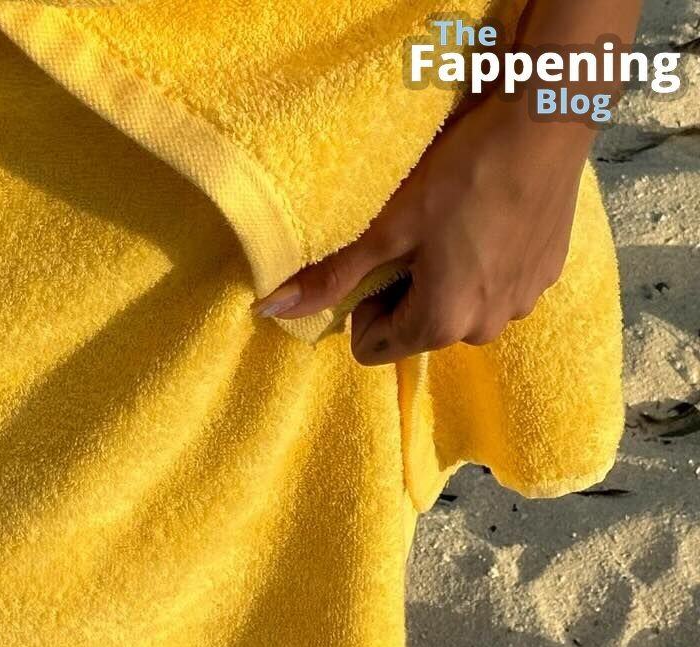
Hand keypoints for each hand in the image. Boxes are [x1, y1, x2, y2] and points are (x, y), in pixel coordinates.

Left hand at [253, 95, 589, 364]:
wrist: (547, 122)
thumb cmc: (461, 174)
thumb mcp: (384, 227)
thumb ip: (331, 277)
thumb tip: (273, 312)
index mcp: (441, 325)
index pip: (374, 350)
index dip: (364, 307)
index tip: (378, 260)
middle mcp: (484, 330)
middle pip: (419, 329)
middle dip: (407, 292)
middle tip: (416, 235)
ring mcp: (522, 304)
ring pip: (460, 308)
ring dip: (448, 277)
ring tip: (456, 224)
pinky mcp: (547, 275)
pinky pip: (499, 286)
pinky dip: (485, 261)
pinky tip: (489, 217)